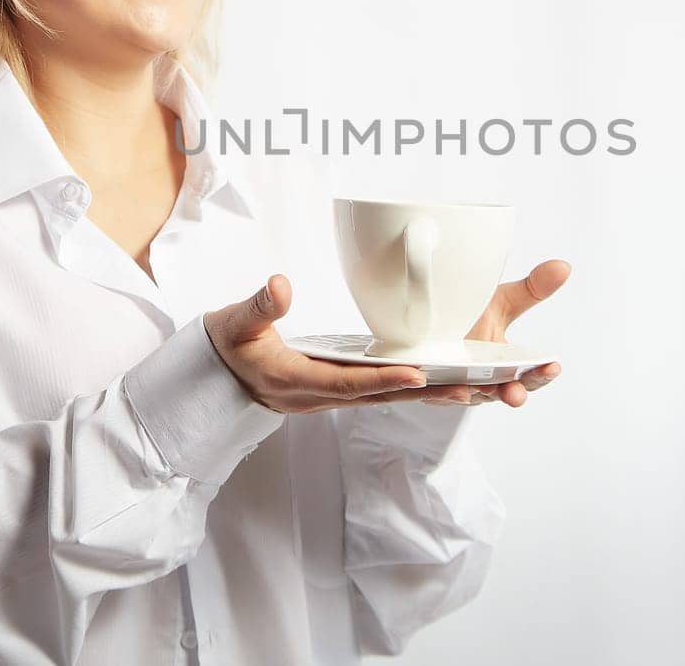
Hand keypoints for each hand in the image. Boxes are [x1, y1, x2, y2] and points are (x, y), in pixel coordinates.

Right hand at [203, 274, 484, 413]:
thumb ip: (259, 306)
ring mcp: (329, 398)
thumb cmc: (228, 345)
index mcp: (296, 380)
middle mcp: (319, 396)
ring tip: (468, 388)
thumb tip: (281, 285)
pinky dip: (408, 390)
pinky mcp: (337, 391)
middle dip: (423, 393)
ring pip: (384, 399)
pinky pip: (378, 395)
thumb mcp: (235, 323)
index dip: (384, 380)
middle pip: (379, 398)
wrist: (216, 378)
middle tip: (468, 387)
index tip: (418, 373)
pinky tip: (437, 382)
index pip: (348, 382)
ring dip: (424, 395)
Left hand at [425, 259, 570, 408]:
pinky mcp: (425, 384)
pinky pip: (427, 391)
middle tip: (516, 393)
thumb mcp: (502, 301)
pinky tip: (426, 380)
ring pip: (463, 396)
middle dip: (510, 393)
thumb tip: (563, 267)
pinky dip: (428, 388)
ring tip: (471, 391)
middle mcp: (483, 382)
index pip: (529, 376)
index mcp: (506, 366)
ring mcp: (454, 385)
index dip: (541, 374)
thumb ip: (531, 289)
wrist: (429, 318)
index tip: (553, 366)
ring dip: (467, 395)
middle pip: (500, 392)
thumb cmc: (471, 317)